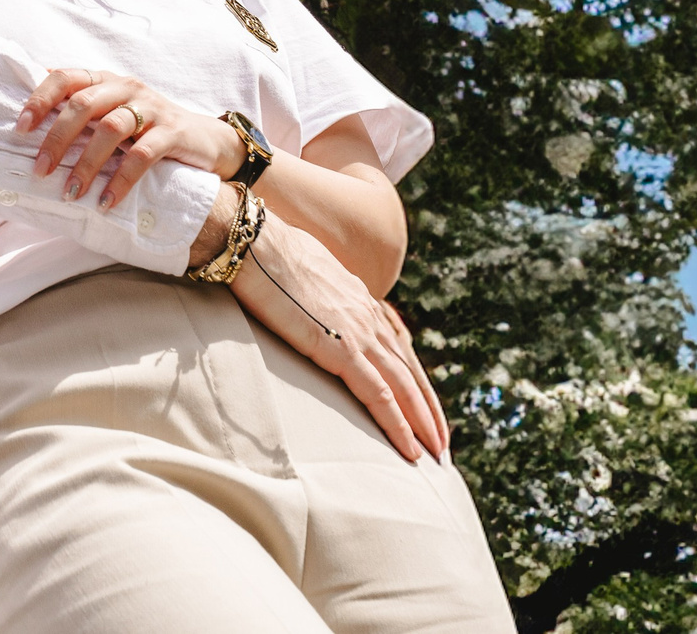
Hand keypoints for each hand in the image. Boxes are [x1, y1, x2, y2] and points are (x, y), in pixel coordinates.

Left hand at [15, 68, 239, 209]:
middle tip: (40, 170)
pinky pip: (142, 155)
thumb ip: (81, 111)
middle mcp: (126, 87)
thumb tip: (29, 117)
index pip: (66, 77)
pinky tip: (105, 202)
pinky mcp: (172, 132)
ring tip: (71, 193)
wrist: (205, 140)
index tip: (21, 128)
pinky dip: (120, 180)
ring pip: (110, 129)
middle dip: (57, 139)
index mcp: (106, 80)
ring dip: (86, 164)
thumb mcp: (113, 112)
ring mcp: (151, 108)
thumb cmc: (147, 128)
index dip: (40, 99)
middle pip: (83, 104)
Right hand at [228, 213, 451, 464]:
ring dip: (423, 423)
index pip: (397, 346)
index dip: (412, 378)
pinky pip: (379, 395)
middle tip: (442, 443)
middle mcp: (368, 316)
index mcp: (359, 300)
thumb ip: (316, 294)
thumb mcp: (302, 275)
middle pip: (410, 370)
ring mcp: (359, 332)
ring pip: (404, 387)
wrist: (254, 243)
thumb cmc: (265, 254)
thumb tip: (308, 302)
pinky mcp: (342, 349)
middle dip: (428, 409)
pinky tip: (408, 449)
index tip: (422, 404)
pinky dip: (398, 424)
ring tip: (436, 454)